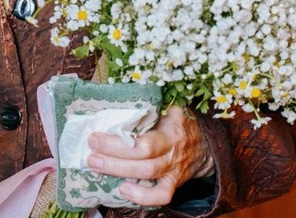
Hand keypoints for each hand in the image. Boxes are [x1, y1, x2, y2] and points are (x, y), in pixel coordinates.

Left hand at [86, 105, 213, 206]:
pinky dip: (142, 197)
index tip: (95, 136)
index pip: (145, 141)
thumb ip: (148, 106)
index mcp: (170, 130)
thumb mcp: (168, 109)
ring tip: (95, 165)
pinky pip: (161, 196)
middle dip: (112, 157)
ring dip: (118, 171)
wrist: (205, 146)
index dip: (118, 143)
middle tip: (90, 153)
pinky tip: (122, 190)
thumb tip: (115, 97)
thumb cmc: (178, 123)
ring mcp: (173, 169)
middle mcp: (172, 151)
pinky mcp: (174, 184)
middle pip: (142, 159)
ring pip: (147, 175)